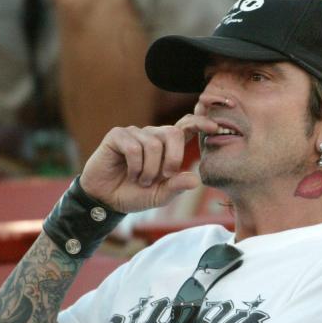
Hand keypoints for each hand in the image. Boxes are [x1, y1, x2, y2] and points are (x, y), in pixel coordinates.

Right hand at [78, 114, 219, 211]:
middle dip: (173, 159)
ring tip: (141, 180)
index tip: (215, 127)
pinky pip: (134, 147)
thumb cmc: (135, 194)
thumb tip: (195, 180)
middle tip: (163, 177)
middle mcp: (153, 135)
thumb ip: (177, 187)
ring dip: (149, 169)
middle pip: (174, 133)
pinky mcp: (117, 135)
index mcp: (168, 146)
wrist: (106, 200)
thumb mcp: (160, 196)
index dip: (200, 122)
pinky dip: (135, 167)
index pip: (186, 126)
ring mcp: (135, 133)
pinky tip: (129, 174)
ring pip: (154, 144)